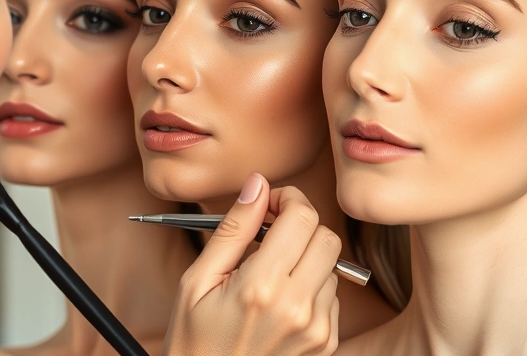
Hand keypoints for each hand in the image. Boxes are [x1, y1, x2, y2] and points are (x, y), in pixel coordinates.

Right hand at [162, 173, 341, 355]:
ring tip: (269, 277)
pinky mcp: (326, 344)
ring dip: (305, 259)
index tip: (270, 203)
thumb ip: (233, 230)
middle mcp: (297, 308)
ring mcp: (317, 329)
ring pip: (331, 265)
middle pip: (326, 236)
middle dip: (301, 226)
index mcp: (261, 287)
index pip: (302, 218)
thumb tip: (257, 186)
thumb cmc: (195, 341)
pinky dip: (310, 288)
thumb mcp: (197, 281)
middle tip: (271, 233)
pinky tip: (279, 302)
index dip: (288, 199)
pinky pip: (331, 296)